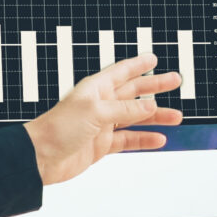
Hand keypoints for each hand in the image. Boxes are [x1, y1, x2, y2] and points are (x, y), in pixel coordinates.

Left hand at [22, 54, 183, 184]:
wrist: (40, 158)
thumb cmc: (58, 129)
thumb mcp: (95, 112)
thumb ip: (125, 110)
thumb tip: (151, 107)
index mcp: (96, 89)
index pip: (122, 72)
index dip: (138, 65)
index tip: (154, 59)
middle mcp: (101, 105)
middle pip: (133, 93)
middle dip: (155, 87)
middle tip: (175, 81)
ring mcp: (102, 125)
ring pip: (136, 118)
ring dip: (156, 117)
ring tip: (176, 116)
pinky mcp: (102, 145)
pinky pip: (129, 140)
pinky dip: (144, 139)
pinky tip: (158, 139)